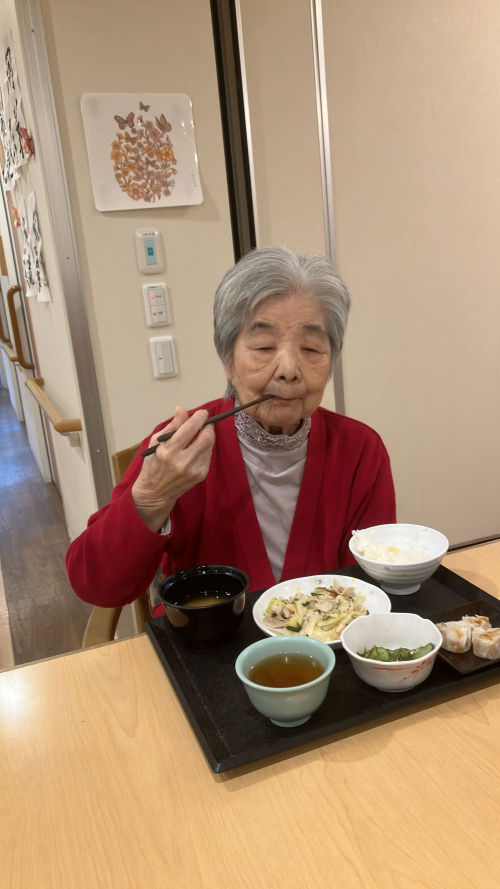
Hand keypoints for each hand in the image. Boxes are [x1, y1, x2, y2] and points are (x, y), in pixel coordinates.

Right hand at [131, 407, 214, 531]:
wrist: (155, 492)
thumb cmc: (153, 464)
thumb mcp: (156, 443)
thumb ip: (172, 426)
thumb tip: (182, 409)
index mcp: (169, 451)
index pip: (190, 429)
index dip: (199, 418)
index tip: (202, 413)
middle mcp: (183, 461)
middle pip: (206, 437)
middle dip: (208, 426)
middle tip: (204, 423)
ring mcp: (194, 470)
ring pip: (209, 446)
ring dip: (207, 437)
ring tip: (199, 436)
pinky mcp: (201, 476)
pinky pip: (208, 456)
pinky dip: (204, 449)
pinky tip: (196, 450)